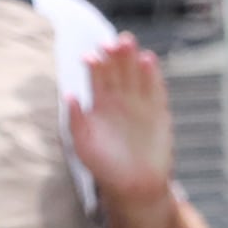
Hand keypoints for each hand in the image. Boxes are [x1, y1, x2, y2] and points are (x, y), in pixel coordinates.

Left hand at [67, 35, 178, 216]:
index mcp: (100, 104)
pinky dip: (152, 75)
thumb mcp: (83, 145)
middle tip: (112, 41)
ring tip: (128, 42)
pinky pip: (155, 89)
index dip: (94, 65)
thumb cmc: (104, 166)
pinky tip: (147, 60)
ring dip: (132, 58)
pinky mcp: (158, 111)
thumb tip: (68, 95)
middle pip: (118, 69)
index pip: (97, 77)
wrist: (133, 187)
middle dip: (115, 54)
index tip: (90, 56)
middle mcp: (120, 99)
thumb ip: (75, 121)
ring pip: (136, 74)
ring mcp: (140, 103)